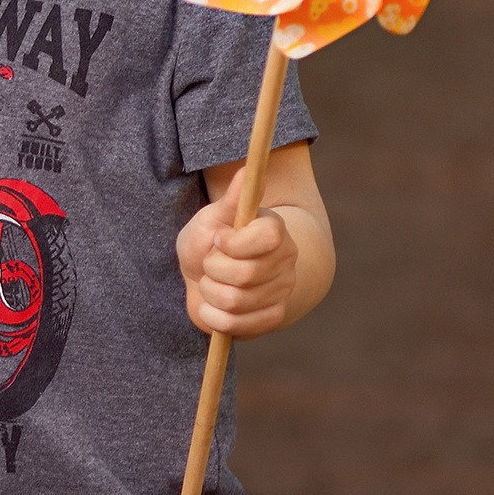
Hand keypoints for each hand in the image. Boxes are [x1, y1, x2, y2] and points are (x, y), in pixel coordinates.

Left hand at [177, 167, 303, 339]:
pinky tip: (214, 304)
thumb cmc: (208, 243)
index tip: (218, 238)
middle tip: (211, 262)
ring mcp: (283, 291)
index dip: (233, 242)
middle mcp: (287, 260)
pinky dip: (213, 315)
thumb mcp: (212, 218)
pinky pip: (235, 325)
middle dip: (212, 268)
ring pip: (235, 301)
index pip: (267, 237)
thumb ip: (231, 200)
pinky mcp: (272, 318)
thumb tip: (247, 169)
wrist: (206, 277)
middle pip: (244, 274)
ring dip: (209, 292)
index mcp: (275, 231)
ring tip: (212, 282)